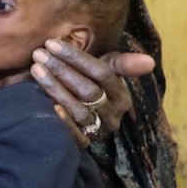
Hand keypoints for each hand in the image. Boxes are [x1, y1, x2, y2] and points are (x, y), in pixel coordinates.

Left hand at [31, 39, 155, 146]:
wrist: (81, 119)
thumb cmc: (91, 87)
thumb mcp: (107, 73)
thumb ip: (122, 64)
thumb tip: (150, 61)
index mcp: (122, 95)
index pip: (102, 73)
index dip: (77, 58)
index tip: (52, 44)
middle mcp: (114, 115)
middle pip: (88, 90)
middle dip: (61, 69)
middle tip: (38, 54)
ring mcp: (99, 130)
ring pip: (79, 109)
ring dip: (55, 88)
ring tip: (36, 70)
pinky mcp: (85, 143)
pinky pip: (75, 135)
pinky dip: (63, 121)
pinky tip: (49, 106)